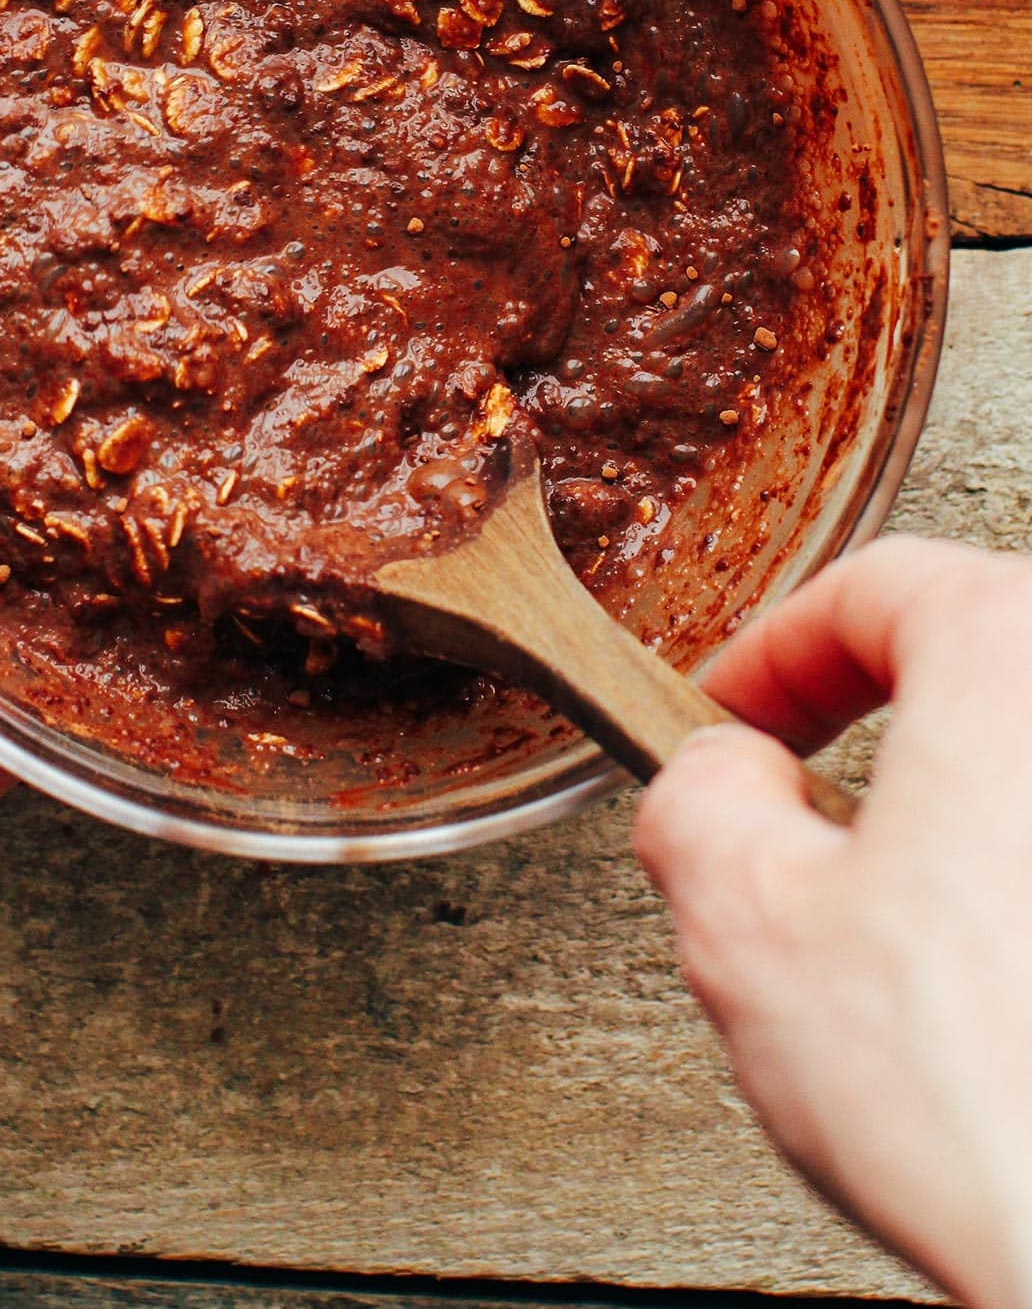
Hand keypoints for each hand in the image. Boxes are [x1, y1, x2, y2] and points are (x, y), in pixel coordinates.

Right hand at [634, 535, 1031, 1308]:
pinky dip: (1020, 888)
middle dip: (871, 729)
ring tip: (897, 926)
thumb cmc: (998, 1106)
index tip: (731, 718)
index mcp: (1016, 655)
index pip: (877, 589)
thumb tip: (721, 778)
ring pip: (1030, 763)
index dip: (772, 656)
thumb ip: (696, 800)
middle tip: (800, 819)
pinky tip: (997, 992)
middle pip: (977, 660)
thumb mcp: (748, 927)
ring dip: (962, 812)